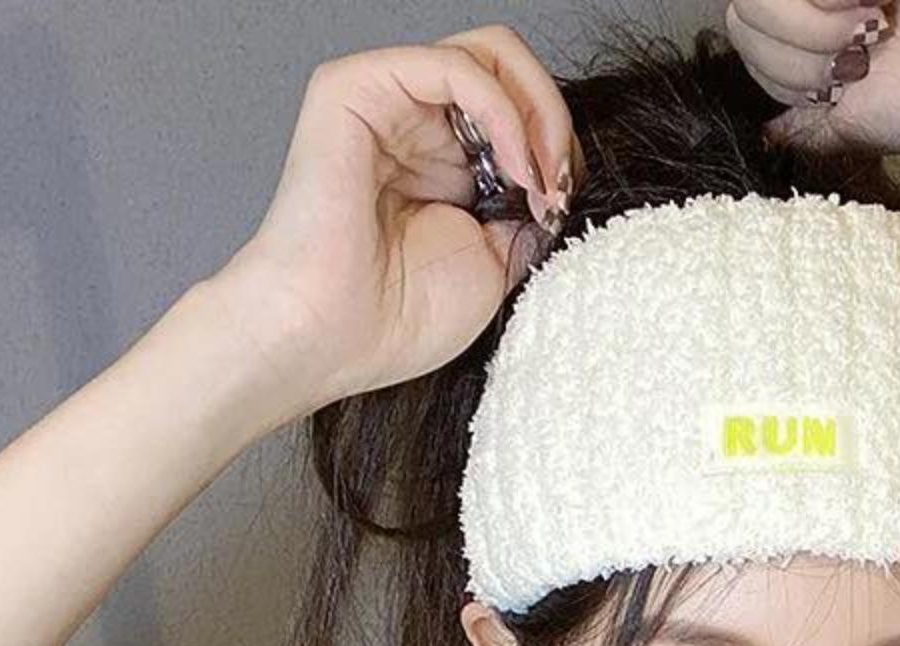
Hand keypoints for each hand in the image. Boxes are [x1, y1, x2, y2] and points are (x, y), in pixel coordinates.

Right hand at [211, 24, 586, 414]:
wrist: (333, 336)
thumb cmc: (399, 317)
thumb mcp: (496, 265)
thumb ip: (529, 213)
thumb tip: (561, 184)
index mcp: (448, 164)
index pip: (522, 113)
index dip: (559, 152)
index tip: (566, 210)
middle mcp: (419, 124)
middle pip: (510, 70)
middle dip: (554, 122)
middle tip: (562, 187)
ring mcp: (390, 101)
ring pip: (491, 54)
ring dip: (538, 113)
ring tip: (543, 180)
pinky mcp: (358, 87)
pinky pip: (455, 66)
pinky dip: (504, 111)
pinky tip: (517, 165)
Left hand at [730, 0, 899, 158]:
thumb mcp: (862, 127)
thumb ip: (810, 130)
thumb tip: (769, 137)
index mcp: (814, 31)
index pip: (744, 42)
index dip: (778, 73)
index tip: (839, 84)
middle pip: (739, 16)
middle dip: (793, 57)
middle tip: (855, 58)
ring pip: (755, 0)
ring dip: (811, 31)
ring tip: (870, 28)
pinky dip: (829, 5)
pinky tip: (879, 4)